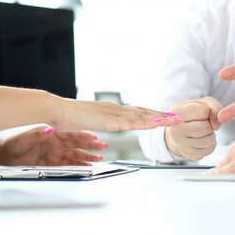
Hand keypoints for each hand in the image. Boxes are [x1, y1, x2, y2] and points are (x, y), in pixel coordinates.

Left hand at [0, 126, 107, 166]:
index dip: (83, 136)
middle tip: (103, 148)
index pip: (70, 134)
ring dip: (87, 157)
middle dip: (90, 146)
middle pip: (76, 145)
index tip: (95, 137)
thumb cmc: (11, 143)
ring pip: (74, 155)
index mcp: (51, 132)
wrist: (0, 156)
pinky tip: (87, 167)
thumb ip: (37, 134)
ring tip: (99, 159)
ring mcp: (53, 153)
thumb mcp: (23, 138)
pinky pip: (67, 165)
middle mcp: (54, 142)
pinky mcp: (51, 164)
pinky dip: (78, 166)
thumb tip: (49, 130)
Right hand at [49, 97, 182, 131]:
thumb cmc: (67, 116)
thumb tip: (102, 125)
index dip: (152, 114)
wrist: (55, 109)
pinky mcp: (106, 121)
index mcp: (110, 110)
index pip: (136, 111)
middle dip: (162, 115)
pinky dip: (142, 123)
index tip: (166, 116)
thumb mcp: (87, 121)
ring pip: (140, 116)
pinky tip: (153, 124)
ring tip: (173, 120)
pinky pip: (128, 122)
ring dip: (158, 118)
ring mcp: (111, 114)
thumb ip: (97, 122)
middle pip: (143, 112)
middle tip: (179, 117)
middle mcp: (114, 109)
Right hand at [164, 97, 221, 160]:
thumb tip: (217, 124)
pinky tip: (203, 139)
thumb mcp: (204, 103)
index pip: (203, 111)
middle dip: (210, 125)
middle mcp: (176, 129)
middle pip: (205, 127)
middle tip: (204, 123)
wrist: (182, 129)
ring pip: (209, 140)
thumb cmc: (195, 113)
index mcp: (178, 112)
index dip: (208, 111)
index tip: (203, 113)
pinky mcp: (189, 154)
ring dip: (211, 135)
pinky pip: (208, 150)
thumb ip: (214, 106)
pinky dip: (211, 144)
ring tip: (204, 132)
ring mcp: (181, 144)